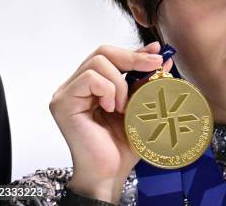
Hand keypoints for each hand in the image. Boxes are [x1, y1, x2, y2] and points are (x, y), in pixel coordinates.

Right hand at [49, 42, 171, 202]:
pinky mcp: (63, 103)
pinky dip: (107, 89)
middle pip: (103, 52)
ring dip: (120, 82)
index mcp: (93, 85)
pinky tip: (112, 108)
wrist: (110, 173)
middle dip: (132, 57)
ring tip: (124, 106)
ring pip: (98, 62)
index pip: (112, 56)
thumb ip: (147, 83)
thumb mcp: (141, 106)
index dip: (135, 52)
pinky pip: (89, 78)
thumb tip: (163, 57)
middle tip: (153, 67)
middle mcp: (77, 86)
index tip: (157, 51)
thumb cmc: (122, 146)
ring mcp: (68, 93)